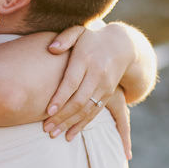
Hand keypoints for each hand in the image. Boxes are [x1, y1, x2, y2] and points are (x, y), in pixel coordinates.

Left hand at [43, 22, 135, 145]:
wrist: (122, 46)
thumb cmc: (92, 39)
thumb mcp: (80, 31)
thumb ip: (65, 38)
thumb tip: (52, 48)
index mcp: (86, 59)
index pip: (72, 81)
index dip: (61, 97)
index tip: (48, 111)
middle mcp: (96, 75)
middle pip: (79, 100)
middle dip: (62, 116)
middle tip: (46, 128)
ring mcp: (103, 87)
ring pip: (86, 110)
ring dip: (70, 124)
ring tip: (53, 134)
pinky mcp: (107, 95)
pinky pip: (94, 113)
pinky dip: (82, 125)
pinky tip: (69, 135)